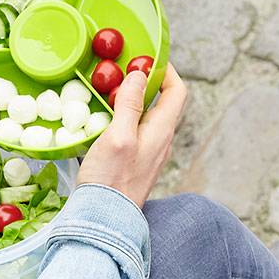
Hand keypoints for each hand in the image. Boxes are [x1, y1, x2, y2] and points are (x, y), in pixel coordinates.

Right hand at [76, 64, 187, 208]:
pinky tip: (102, 122)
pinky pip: (133, 133)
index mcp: (161, 131)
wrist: (103, 219)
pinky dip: (121, 119)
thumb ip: (130, 105)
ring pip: (146, 118)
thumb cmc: (111, 181)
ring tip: (108, 93)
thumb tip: (139, 74)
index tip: (146, 58)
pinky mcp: (133, 163)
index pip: (177, 92)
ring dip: (130, 101)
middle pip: (161, 103)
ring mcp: (148, 154)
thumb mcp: (118, 136)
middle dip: (144, 83)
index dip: (166, 71)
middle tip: (120, 72)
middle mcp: (160, 141)